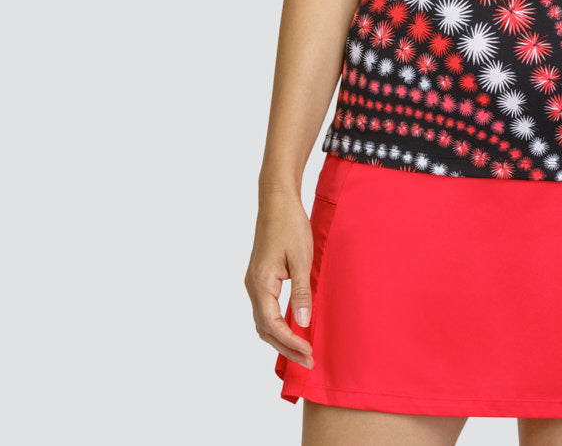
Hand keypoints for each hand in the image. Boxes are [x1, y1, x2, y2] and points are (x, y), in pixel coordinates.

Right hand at [244, 189, 315, 370]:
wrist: (277, 200)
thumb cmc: (290, 225)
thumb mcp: (301, 259)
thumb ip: (301, 292)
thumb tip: (302, 324)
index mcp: (260, 283)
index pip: (272, 324)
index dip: (290, 342)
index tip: (309, 353)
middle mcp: (253, 285)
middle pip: (265, 328)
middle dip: (286, 347)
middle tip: (308, 361)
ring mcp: (255, 281)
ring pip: (264, 321)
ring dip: (281, 338)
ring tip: (302, 351)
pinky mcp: (260, 277)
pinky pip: (266, 309)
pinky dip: (278, 324)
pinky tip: (293, 328)